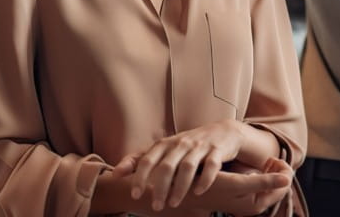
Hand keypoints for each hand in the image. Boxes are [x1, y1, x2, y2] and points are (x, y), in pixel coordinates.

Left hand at [118, 120, 245, 209]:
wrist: (224, 132)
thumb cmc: (188, 145)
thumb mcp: (164, 149)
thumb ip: (141, 159)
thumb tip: (115, 173)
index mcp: (165, 144)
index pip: (147, 160)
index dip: (139, 177)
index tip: (134, 195)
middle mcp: (180, 143)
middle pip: (166, 166)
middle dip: (160, 188)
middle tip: (156, 206)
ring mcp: (199, 147)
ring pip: (187, 167)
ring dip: (180, 187)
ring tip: (173, 203)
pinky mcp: (217, 151)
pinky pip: (211, 166)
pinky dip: (205, 180)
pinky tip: (198, 192)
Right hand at [185, 157, 293, 215]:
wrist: (189, 192)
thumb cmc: (212, 186)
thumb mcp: (238, 183)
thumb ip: (264, 182)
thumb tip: (287, 180)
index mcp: (257, 204)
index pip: (284, 185)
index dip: (284, 170)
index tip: (273, 158)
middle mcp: (254, 206)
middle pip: (278, 186)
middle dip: (277, 171)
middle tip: (269, 158)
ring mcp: (247, 202)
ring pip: (268, 184)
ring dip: (268, 172)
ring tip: (261, 162)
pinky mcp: (239, 197)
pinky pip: (257, 185)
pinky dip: (258, 175)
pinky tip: (248, 167)